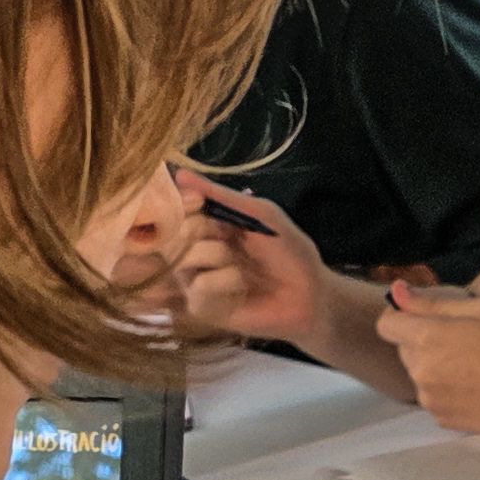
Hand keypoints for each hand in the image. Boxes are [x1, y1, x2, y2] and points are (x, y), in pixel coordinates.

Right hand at [166, 174, 329, 343]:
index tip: (197, 201)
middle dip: (201, 230)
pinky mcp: (200, 306)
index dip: (181, 203)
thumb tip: (179, 173)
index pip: (174, 208)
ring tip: (241, 266)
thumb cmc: (289, 251)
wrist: (308, 294)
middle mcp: (194, 248)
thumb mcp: (261, 214)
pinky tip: (241, 289)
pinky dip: (225, 283)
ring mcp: (194, 278)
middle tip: (229, 236)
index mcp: (208, 223)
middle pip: (171, 232)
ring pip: (182, 258)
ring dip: (217, 256)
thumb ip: (222, 196)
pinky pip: (198, 286)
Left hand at [376, 281, 479, 434]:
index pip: (386, 325)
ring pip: (420, 375)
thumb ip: (431, 302)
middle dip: (424, 342)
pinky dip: (447, 390)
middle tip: (463, 341)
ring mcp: (429, 399)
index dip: (400, 317)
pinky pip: (434, 397)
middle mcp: (419, 371)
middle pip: (405, 350)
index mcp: (426, 338)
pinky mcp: (442, 419)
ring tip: (473, 367)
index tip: (422, 317)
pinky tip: (476, 387)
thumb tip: (396, 290)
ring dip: (435, 367)